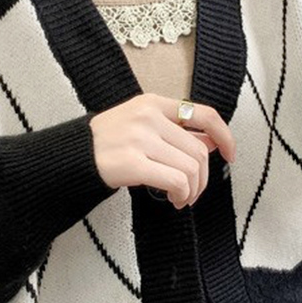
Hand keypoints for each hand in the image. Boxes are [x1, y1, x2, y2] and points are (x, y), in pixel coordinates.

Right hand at [89, 94, 236, 209]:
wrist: (72, 155)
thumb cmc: (105, 143)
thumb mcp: (140, 123)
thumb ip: (173, 130)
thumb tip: (209, 143)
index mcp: (152, 103)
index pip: (204, 114)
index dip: (224, 135)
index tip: (229, 153)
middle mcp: (148, 117)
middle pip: (198, 150)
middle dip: (203, 177)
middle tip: (193, 191)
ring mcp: (140, 139)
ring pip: (190, 168)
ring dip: (191, 190)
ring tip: (181, 198)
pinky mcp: (133, 163)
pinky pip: (175, 181)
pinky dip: (181, 194)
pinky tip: (173, 199)